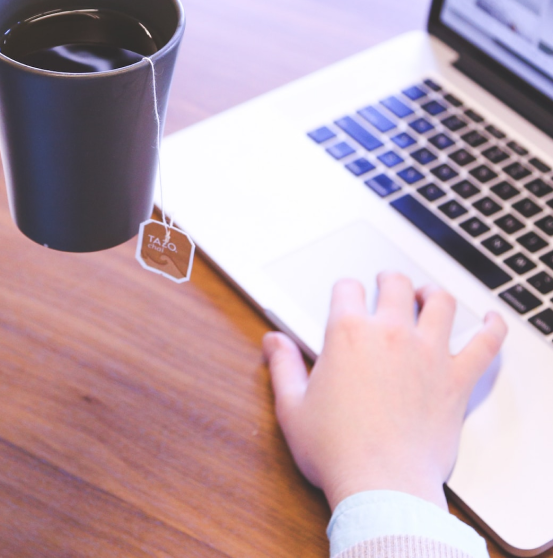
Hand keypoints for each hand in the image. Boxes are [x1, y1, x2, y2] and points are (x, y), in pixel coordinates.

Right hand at [263, 273, 506, 510]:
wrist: (381, 486)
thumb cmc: (335, 451)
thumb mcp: (292, 407)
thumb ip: (283, 366)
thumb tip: (273, 340)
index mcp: (347, 334)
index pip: (347, 288)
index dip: (344, 289)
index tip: (345, 296)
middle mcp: (390, 333)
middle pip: (395, 285)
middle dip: (388, 280)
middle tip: (387, 284)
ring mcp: (428, 353)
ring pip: (440, 304)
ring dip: (432, 294)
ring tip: (427, 295)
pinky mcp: (456, 379)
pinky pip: (484, 345)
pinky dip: (492, 328)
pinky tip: (492, 320)